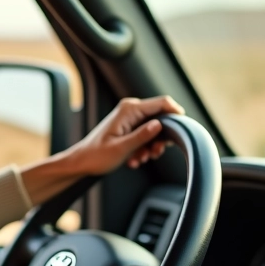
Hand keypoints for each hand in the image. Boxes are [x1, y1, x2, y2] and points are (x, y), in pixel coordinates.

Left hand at [19, 95, 185, 204]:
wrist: (82, 162)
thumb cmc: (97, 156)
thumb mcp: (122, 148)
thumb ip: (142, 136)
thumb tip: (160, 125)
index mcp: (129, 109)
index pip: (162, 103)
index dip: (176, 114)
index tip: (182, 130)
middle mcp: (131, 110)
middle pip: (161, 118)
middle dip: (160, 139)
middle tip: (154, 154)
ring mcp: (130, 118)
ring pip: (154, 130)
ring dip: (150, 147)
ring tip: (139, 159)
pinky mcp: (128, 127)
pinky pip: (145, 136)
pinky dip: (143, 149)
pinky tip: (133, 160)